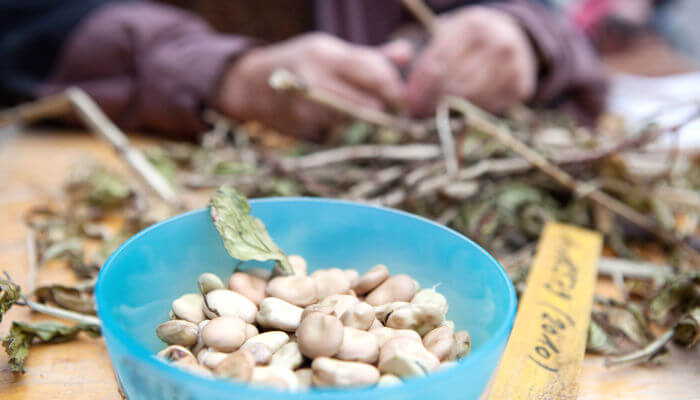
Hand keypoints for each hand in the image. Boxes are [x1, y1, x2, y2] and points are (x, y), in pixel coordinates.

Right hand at [217, 33, 403, 138]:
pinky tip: (350, 132)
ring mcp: (304, 107)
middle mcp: (313, 79)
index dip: (395, 89)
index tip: (404, 101)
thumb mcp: (332, 51)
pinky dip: (347, 136)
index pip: (373, 72)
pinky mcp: (301, 130)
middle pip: (366, 104)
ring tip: (373, 125)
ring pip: (353, 124)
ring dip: (368, 127)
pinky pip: (337, 137)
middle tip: (395, 118)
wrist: (253, 84)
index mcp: (326, 54)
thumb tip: (408, 55)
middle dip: (384, 113)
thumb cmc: (303, 64)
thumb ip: (370, 57)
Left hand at [406, 7, 536, 115]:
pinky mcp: (521, 87)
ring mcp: (514, 66)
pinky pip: (489, 108)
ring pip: (472, 100)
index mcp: (474, 25)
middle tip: (419, 112)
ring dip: (451, 111)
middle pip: (456, 84)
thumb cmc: (470, 40)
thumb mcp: (448, 35)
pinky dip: (472, 113)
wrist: (514, 36)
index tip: (409, 101)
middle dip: (433, 101)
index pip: (440, 62)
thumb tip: (408, 98)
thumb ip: (427, 58)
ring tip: (437, 113)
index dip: (422, 85)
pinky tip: (462, 110)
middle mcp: (499, 43)